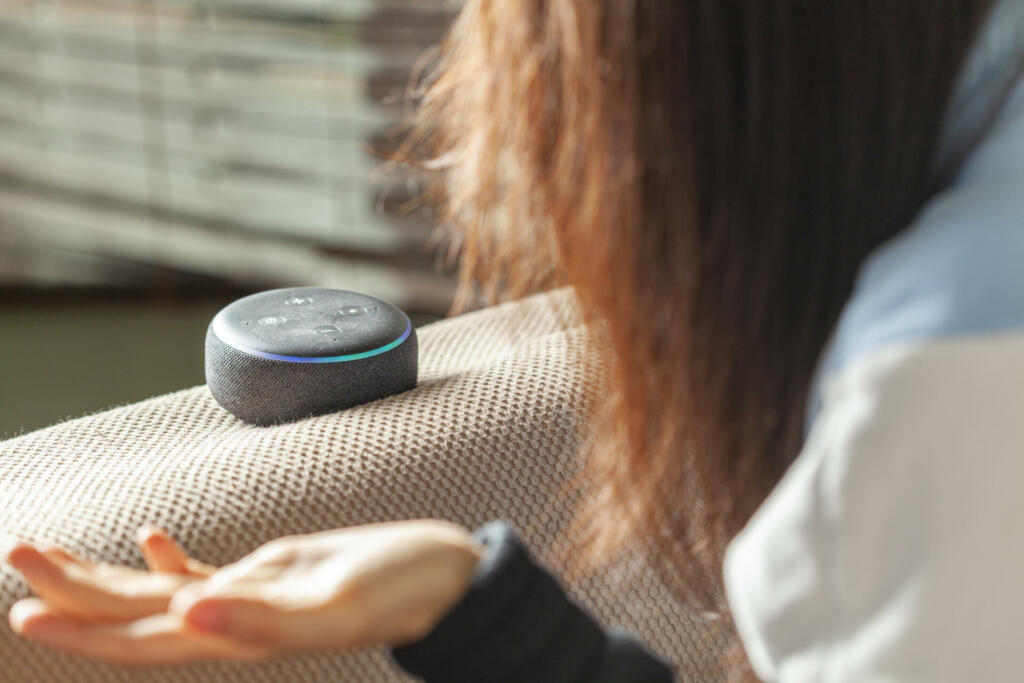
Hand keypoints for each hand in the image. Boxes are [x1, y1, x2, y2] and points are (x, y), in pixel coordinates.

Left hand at [6, 520, 481, 664]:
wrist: (445, 577)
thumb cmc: (406, 588)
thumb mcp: (338, 602)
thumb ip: (263, 617)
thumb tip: (182, 616)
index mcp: (245, 633)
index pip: (145, 640)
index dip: (84, 628)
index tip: (25, 607)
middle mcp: (235, 621)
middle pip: (137, 615)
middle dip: (74, 589)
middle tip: (18, 549)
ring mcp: (250, 599)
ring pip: (160, 594)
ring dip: (104, 574)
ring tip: (49, 547)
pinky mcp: (271, 575)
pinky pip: (206, 573)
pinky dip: (169, 558)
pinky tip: (149, 536)